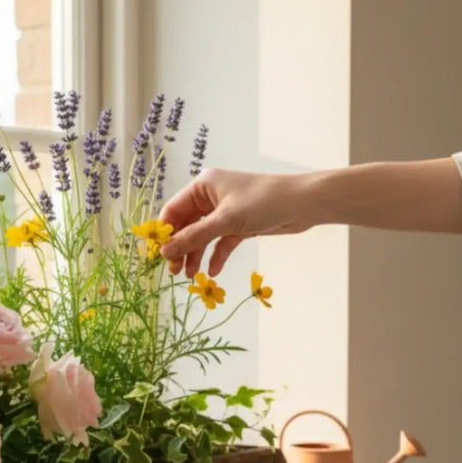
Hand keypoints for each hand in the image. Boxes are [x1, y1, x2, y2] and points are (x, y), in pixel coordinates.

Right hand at [159, 168, 320, 277]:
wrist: (303, 204)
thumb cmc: (263, 202)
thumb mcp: (225, 221)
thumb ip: (194, 237)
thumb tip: (166, 251)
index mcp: (203, 186)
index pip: (174, 210)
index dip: (165, 232)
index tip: (158, 255)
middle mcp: (211, 197)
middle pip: (186, 225)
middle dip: (180, 248)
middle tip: (174, 271)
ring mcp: (226, 212)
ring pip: (203, 236)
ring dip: (196, 255)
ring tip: (192, 276)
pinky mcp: (240, 225)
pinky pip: (221, 242)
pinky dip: (216, 255)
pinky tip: (213, 271)